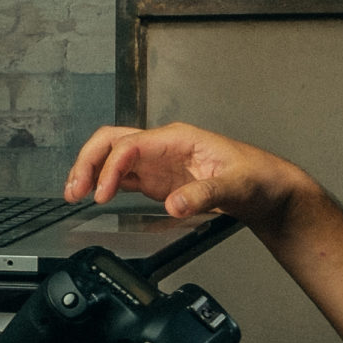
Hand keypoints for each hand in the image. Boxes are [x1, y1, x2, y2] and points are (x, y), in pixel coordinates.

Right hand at [63, 121, 311, 230]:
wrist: (269, 189)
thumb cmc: (258, 178)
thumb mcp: (236, 186)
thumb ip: (204, 195)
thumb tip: (173, 204)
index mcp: (177, 139)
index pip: (130, 145)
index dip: (110, 167)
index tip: (101, 193)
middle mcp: (163, 146)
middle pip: (112, 142)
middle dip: (88, 161)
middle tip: (73, 188)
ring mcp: (159, 163)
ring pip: (113, 157)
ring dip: (91, 171)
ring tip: (73, 193)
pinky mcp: (160, 180)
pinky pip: (124, 176)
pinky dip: (104, 184)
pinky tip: (93, 195)